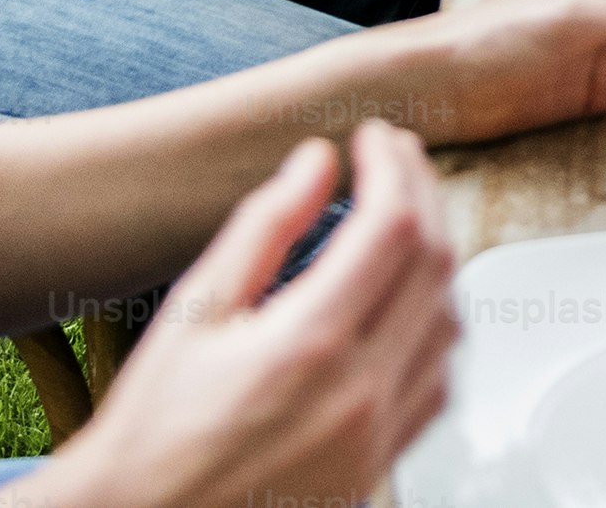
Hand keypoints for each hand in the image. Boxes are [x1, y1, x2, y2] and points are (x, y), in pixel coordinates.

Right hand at [59, 125, 456, 507]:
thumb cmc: (155, 426)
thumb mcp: (194, 309)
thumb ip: (264, 226)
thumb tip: (315, 161)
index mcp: (309, 344)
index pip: (391, 227)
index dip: (393, 166)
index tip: (375, 138)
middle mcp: (358, 393)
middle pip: (436, 265)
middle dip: (423, 194)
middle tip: (396, 159)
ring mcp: (377, 436)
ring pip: (451, 324)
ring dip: (438, 258)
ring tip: (405, 218)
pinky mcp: (380, 466)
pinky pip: (439, 382)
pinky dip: (436, 326)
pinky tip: (408, 301)